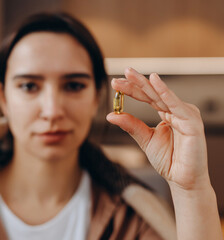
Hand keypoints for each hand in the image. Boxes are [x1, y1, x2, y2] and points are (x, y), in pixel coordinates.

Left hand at [106, 68, 208, 189]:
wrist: (181, 179)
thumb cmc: (168, 160)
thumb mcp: (144, 139)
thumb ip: (131, 125)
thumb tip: (111, 115)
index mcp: (166, 113)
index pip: (147, 97)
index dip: (131, 89)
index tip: (115, 82)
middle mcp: (176, 110)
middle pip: (152, 93)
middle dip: (136, 82)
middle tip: (122, 72)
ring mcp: (185, 114)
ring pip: (161, 95)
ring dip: (145, 84)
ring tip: (131, 74)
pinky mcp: (192, 122)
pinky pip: (176, 104)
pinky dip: (165, 92)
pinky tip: (154, 81)